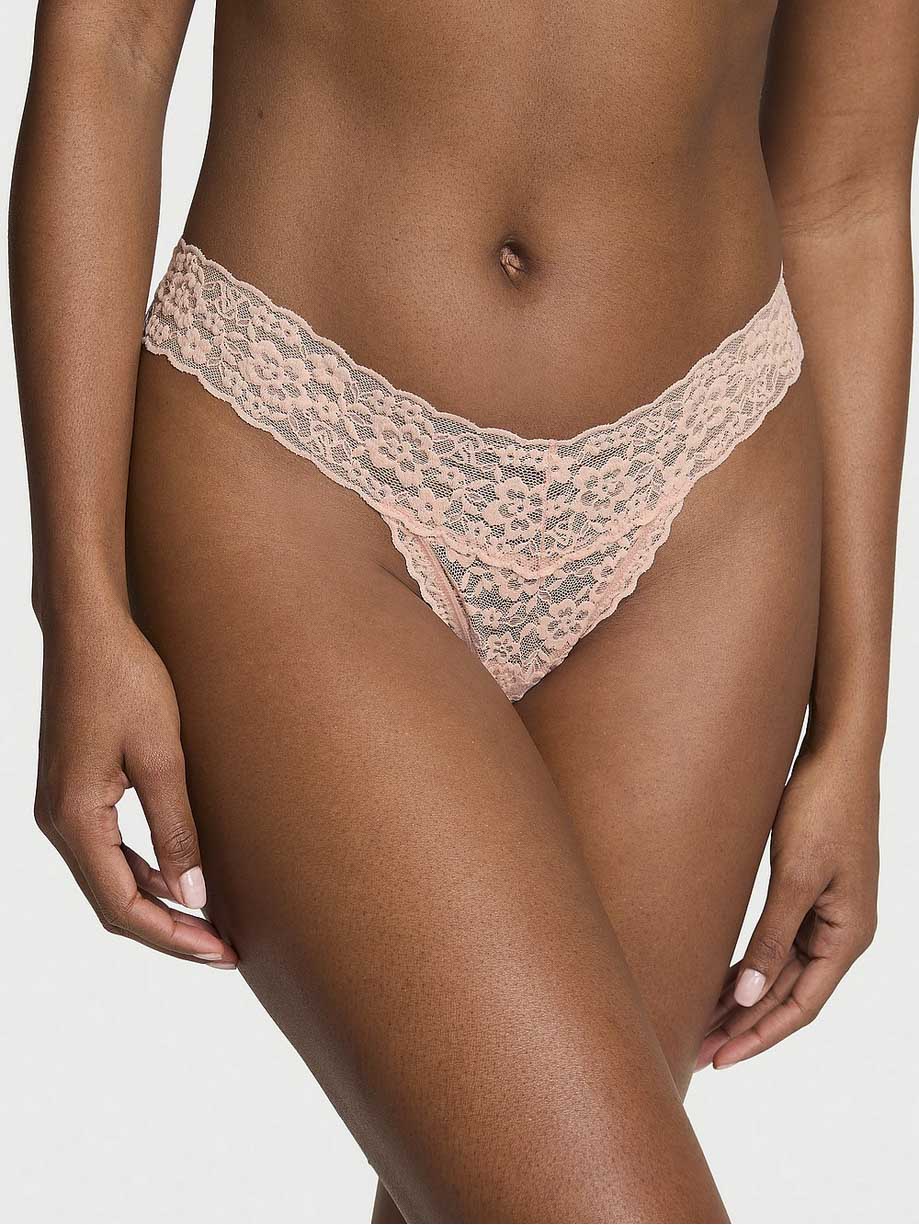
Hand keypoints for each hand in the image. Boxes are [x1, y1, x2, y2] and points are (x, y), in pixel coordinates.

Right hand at [34, 605, 236, 967]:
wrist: (89, 628)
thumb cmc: (125, 679)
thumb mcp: (162, 754)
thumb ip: (175, 828)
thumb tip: (191, 894)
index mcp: (74, 817)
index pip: (122, 905)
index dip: (173, 936)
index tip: (219, 953)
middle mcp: (58, 820)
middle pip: (112, 901)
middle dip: (169, 930)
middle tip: (224, 949)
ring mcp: (62, 806)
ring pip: (109, 879)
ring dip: (157, 903)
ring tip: (210, 922)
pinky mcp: (75, 790)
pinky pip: (107, 849)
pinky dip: (143, 870)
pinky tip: (180, 874)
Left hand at [696, 735, 878, 1068]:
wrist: (834, 755)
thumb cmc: (821, 809)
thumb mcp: (794, 876)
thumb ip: (772, 937)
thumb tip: (751, 997)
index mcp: (847, 936)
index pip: (801, 1007)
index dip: (760, 1036)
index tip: (720, 1058)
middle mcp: (839, 933)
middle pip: (788, 996)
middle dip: (743, 1026)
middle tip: (696, 1051)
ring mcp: (824, 914)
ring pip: (779, 973)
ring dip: (743, 999)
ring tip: (700, 1023)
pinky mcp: (806, 892)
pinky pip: (778, 944)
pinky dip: (750, 965)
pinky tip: (722, 979)